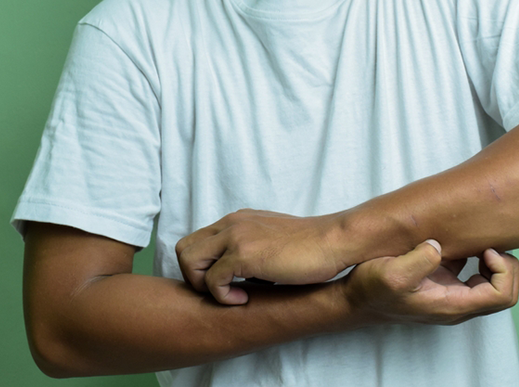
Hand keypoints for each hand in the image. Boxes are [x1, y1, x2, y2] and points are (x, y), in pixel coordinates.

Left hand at [176, 209, 347, 304]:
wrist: (335, 240)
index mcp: (237, 220)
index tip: (225, 284)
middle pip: (184, 249)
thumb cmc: (312, 247)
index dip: (203, 267)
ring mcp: (236, 236)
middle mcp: (232, 224)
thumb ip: (252, 248)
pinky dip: (223, 296)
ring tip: (234, 295)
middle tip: (223, 292)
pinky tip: (246, 298)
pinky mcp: (245, 254)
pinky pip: (212, 280)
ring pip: (189, 261)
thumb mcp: (273, 240)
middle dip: (195, 277)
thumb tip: (241, 275)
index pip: (197, 241)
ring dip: (204, 286)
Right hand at [342, 240, 518, 324]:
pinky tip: (455, 239)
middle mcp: (458, 303)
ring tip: (473, 239)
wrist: (354, 299)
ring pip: (493, 280)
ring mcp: (452, 293)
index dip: (503, 270)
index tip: (485, 250)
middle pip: (506, 289)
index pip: (503, 295)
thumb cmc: (372, 291)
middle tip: (484, 243)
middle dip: (504, 263)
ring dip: (491, 258)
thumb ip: (420, 259)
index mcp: (453, 305)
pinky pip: (472, 270)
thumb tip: (440, 245)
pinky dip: (473, 254)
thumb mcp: (392, 274)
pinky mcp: (442, 281)